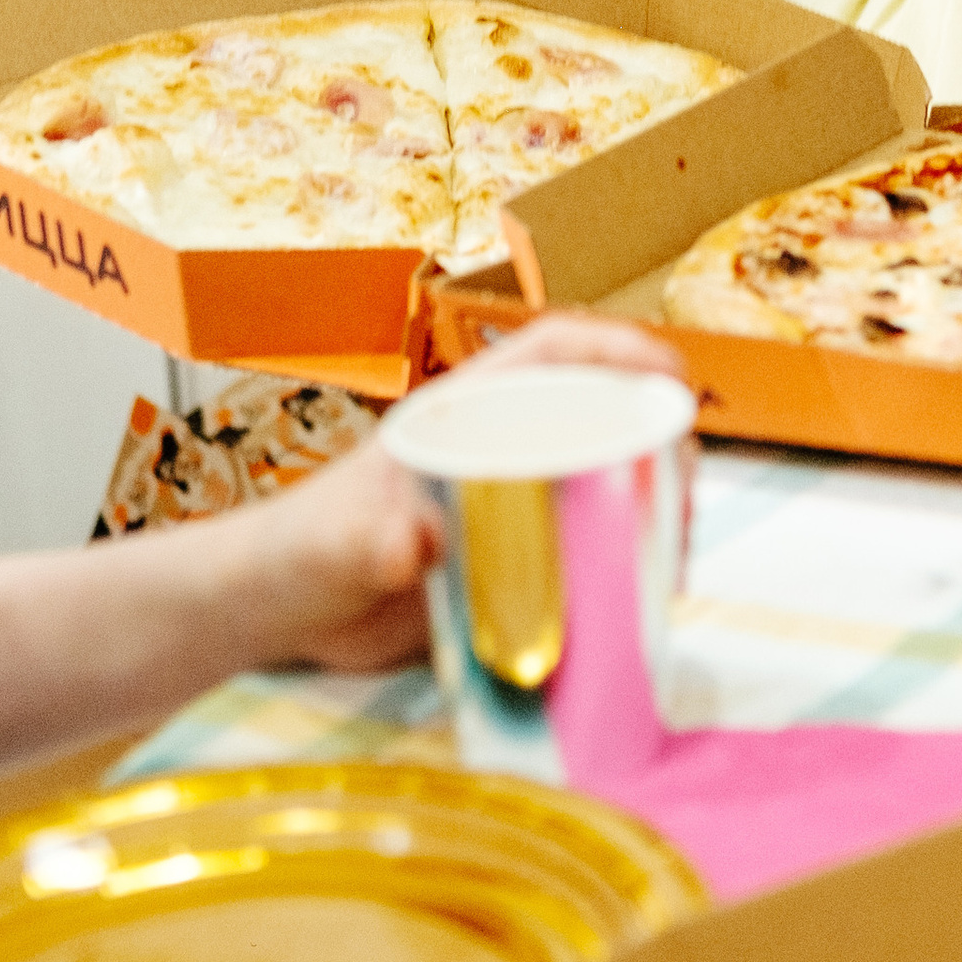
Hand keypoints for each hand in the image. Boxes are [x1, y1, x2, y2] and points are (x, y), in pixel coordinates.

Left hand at [244, 311, 695, 673]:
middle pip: (596, 423)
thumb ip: (373, 544)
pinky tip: (638, 603)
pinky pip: (582, 562)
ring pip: (601, 493)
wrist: (278, 612)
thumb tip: (416, 545)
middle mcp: (496, 455)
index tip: (671, 373)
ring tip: (671, 551)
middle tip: (684, 487)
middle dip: (653, 442)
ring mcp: (508, 512)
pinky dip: (618, 574)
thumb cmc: (301, 551)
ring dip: (646, 512)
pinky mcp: (511, 570)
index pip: (550, 356)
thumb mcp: (335, 547)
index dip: (616, 350)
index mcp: (460, 418)